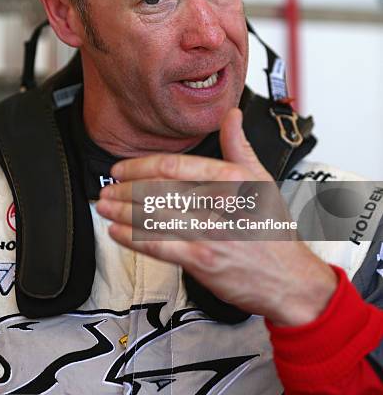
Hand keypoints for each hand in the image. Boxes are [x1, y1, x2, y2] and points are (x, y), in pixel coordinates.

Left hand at [97, 108, 337, 325]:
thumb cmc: (273, 230)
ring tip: (105, 207)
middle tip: (108, 188)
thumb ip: (240, 147)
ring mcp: (211, 234)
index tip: (123, 169)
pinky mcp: (204, 263)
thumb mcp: (263, 182)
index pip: (176, 168)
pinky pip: (161, 248)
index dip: (142, 166)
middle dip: (127, 189)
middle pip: (160, 191)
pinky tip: (118, 233)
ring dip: (124, 212)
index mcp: (232, 181)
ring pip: (156, 217)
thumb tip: (231, 114)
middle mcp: (220, 205)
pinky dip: (135, 239)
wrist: (290, 279)